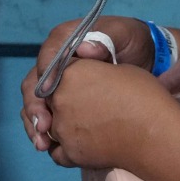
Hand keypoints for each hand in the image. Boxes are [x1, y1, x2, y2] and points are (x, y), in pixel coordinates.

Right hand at [21, 16, 154, 150]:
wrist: (145, 57)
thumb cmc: (131, 42)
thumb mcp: (123, 34)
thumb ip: (105, 38)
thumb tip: (83, 49)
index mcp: (65, 40)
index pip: (48, 56)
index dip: (46, 74)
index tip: (49, 92)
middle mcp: (55, 61)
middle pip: (34, 83)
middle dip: (35, 105)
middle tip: (43, 126)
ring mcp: (58, 83)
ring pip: (36, 102)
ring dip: (34, 123)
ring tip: (42, 143)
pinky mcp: (63, 101)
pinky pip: (47, 115)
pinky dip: (45, 132)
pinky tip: (48, 146)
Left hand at [42, 58, 179, 169]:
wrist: (156, 133)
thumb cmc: (143, 95)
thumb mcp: (117, 69)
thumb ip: (91, 69)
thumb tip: (85, 73)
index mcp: (71, 73)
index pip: (55, 73)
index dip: (65, 80)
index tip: (75, 86)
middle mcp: (60, 98)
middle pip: (50, 100)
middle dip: (60, 103)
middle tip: (81, 109)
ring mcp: (62, 127)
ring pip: (49, 126)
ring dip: (60, 127)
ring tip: (83, 128)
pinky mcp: (70, 153)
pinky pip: (56, 152)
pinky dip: (63, 150)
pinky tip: (77, 145)